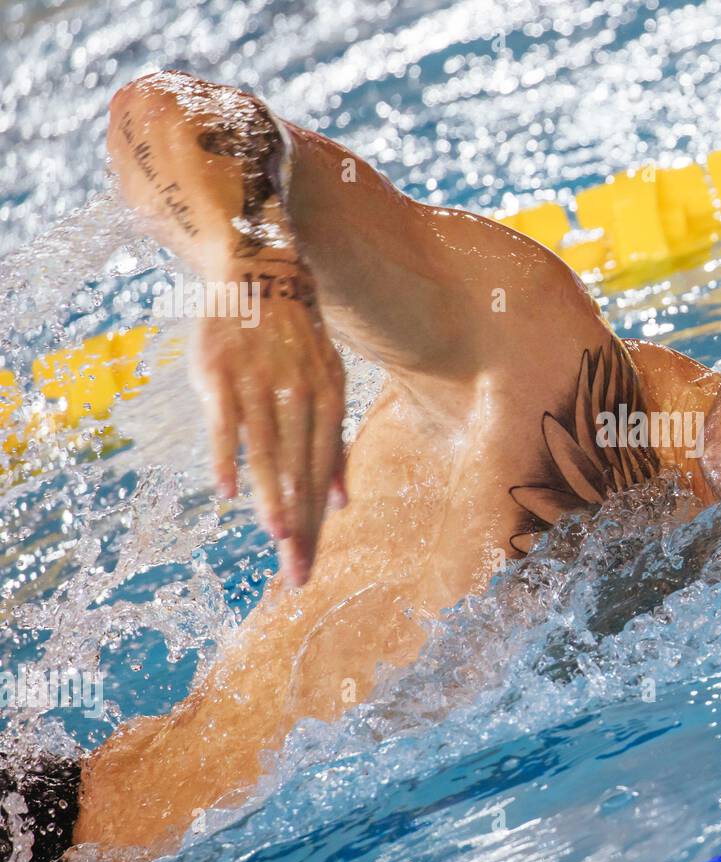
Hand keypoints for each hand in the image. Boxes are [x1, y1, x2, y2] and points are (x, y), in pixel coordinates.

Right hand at [191, 261, 345, 585]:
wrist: (261, 272)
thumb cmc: (296, 340)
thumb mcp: (328, 383)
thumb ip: (333, 443)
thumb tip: (342, 502)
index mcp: (329, 402)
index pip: (323, 476)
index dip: (316, 525)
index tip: (310, 567)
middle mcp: (299, 398)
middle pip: (300, 473)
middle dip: (299, 527)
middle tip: (296, 574)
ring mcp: (260, 385)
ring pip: (269, 452)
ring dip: (274, 496)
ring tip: (277, 538)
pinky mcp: (221, 374)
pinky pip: (226, 423)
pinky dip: (227, 456)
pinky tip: (228, 490)